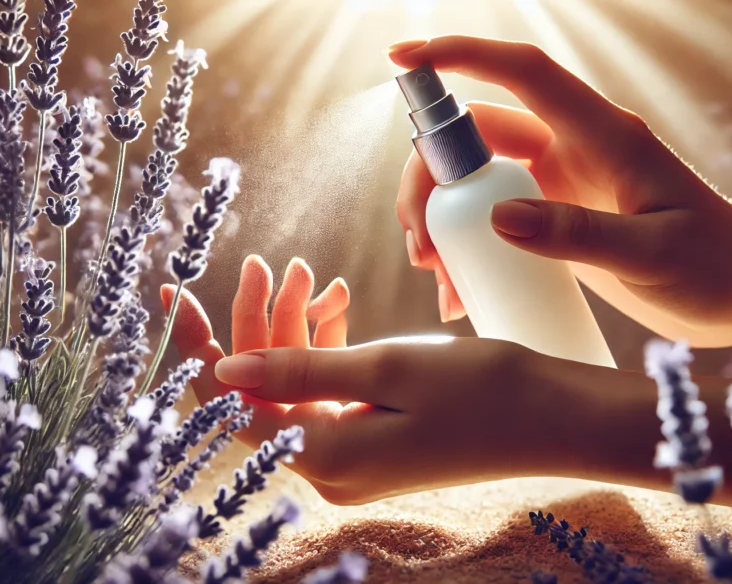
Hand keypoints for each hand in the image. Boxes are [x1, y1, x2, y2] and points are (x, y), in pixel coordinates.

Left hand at [166, 258, 557, 504]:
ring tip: (316, 274)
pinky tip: (340, 304)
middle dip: (262, 323)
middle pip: (265, 390)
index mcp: (325, 458)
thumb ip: (299, 369)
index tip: (174, 293)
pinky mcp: (377, 439)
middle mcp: (332, 468)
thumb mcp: (385, 370)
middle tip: (270, 263)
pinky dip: (329, 347)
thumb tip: (222, 369)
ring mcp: (355, 457)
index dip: (200, 346)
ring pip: (298, 385)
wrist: (557, 418)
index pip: (233, 403)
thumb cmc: (483, 393)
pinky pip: (331, 392)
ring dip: (298, 329)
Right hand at [389, 36, 731, 346]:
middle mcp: (572, 150)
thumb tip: (498, 219)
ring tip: (433, 273)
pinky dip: (467, 250)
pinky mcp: (557, 221)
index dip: (461, 56)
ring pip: (476, 182)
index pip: (521, 74)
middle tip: (419, 243)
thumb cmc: (719, 265)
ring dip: (441, 218)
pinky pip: (493, 222)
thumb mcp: (654, 253)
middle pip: (476, 138)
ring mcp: (561, 186)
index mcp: (600, 135)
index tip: (403, 58)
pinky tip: (459, 294)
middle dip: (430, 179)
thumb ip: (578, 234)